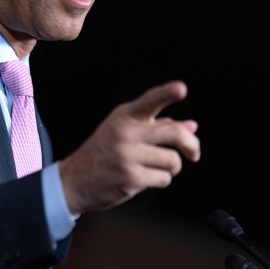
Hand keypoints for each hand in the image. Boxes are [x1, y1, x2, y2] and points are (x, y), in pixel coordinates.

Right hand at [59, 80, 200, 214]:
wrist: (76, 179)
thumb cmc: (105, 152)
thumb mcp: (125, 131)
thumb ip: (158, 126)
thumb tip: (191, 126)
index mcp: (125, 116)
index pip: (150, 100)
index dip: (167, 93)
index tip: (181, 89)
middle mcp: (126, 133)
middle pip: (174, 133)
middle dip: (192, 145)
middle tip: (193, 153)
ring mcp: (127, 156)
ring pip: (173, 160)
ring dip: (172, 167)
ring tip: (158, 167)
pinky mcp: (130, 178)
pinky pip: (164, 178)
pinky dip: (161, 180)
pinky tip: (146, 177)